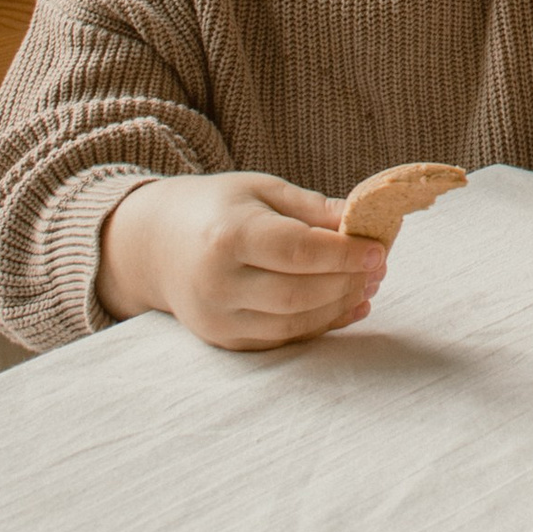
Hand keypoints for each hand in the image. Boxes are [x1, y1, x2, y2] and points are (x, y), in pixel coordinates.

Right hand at [96, 171, 381, 349]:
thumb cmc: (217, 208)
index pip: (297, 252)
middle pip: (297, 295)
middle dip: (346, 284)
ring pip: (291, 325)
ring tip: (367, 287)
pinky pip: (280, 341)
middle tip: (379, 270)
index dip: (343, 255)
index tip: (378, 250)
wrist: (153, 244)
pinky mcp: (222, 340)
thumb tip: (364, 221)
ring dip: (338, 308)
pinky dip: (318, 327)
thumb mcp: (262, 190)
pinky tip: (346, 308)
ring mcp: (217, 318)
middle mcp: (218, 283)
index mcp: (228, 236)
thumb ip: (313, 209)